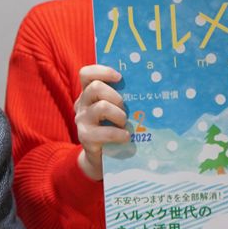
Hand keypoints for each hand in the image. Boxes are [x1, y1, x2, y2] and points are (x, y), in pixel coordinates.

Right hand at [74, 64, 127, 180]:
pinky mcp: (85, 137)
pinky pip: (106, 132)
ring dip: (119, 115)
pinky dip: (119, 134)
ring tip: (124, 123)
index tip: (119, 77)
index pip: (86, 74)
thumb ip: (120, 97)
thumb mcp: (113, 109)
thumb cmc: (112, 127)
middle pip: (95, 87)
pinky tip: (126, 137)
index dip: (102, 71)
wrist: (101, 157)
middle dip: (115, 96)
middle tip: (124, 107)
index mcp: (88, 93)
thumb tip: (145, 86)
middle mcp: (81, 104)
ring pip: (102, 107)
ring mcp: (82, 120)